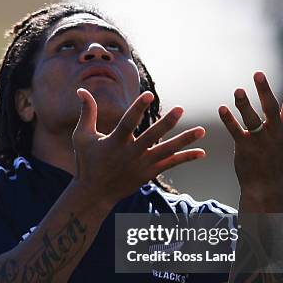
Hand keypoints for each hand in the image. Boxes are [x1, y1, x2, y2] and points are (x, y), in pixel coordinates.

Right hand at [72, 88, 205, 206]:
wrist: (94, 194)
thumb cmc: (87, 162)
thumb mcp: (82, 136)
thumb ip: (87, 112)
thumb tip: (81, 89)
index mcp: (114, 142)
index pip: (128, 123)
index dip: (138, 108)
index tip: (149, 95)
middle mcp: (130, 154)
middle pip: (151, 136)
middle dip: (166, 123)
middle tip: (180, 109)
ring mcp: (142, 165)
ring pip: (166, 151)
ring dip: (185, 141)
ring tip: (201, 130)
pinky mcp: (149, 173)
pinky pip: (170, 164)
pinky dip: (186, 158)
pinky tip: (201, 153)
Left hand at [218, 62, 282, 201]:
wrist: (267, 185)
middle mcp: (276, 132)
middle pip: (271, 108)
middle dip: (265, 90)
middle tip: (258, 73)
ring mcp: (260, 141)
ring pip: (252, 120)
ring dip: (244, 105)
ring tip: (238, 91)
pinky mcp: (244, 148)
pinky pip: (236, 132)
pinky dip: (229, 120)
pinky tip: (222, 108)